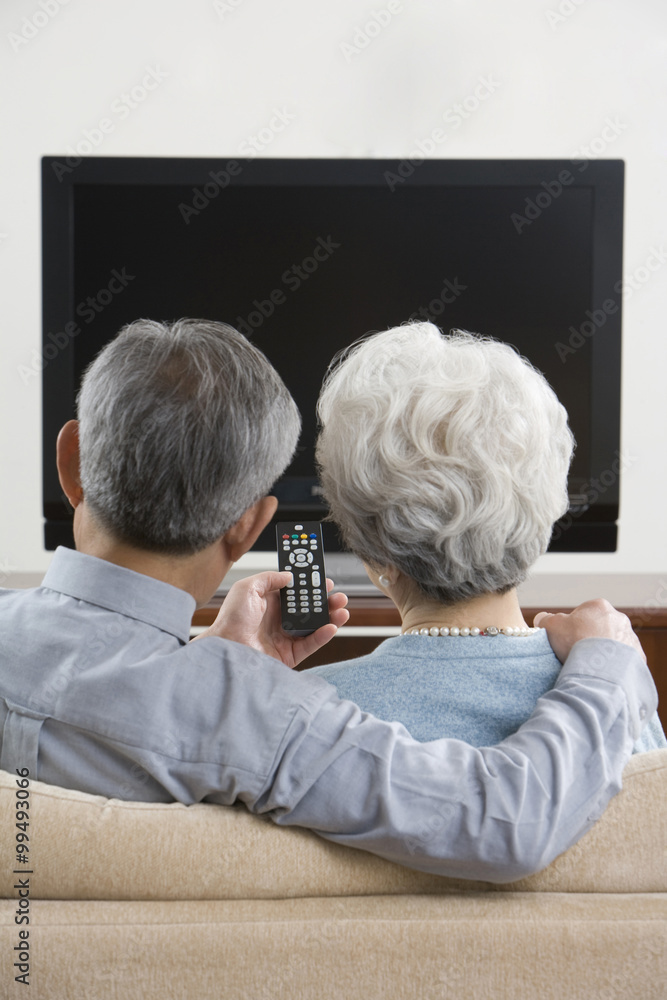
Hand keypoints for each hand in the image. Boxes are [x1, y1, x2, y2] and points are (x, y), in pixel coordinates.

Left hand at [193, 571, 349, 668]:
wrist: (225, 648)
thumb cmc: (230, 620)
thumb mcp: (247, 588)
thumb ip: (269, 578)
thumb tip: (289, 575)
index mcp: (270, 603)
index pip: (296, 593)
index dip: (311, 586)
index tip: (324, 580)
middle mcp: (279, 620)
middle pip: (309, 610)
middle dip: (326, 602)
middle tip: (338, 596)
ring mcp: (285, 638)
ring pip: (314, 627)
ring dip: (330, 618)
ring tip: (342, 610)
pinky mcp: (289, 655)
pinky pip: (310, 644)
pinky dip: (323, 636)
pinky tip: (331, 626)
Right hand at [534, 598, 645, 663]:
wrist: (602, 668)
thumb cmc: (577, 642)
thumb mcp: (550, 626)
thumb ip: (545, 619)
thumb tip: (542, 619)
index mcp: (599, 606)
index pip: (582, 614)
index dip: (571, 628)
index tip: (566, 640)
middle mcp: (618, 618)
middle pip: (599, 628)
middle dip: (589, 639)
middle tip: (577, 654)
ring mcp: (630, 638)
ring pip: (612, 644)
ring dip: (603, 652)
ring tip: (589, 666)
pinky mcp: (637, 657)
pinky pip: (622, 660)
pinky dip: (613, 666)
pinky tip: (602, 673)